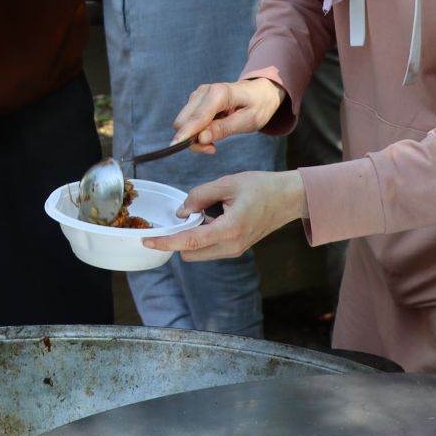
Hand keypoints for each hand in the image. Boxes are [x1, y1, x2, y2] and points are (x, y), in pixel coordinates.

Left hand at [142, 171, 305, 261]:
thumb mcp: (227, 183)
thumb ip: (199, 196)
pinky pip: (210, 248)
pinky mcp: (237, 248)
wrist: (288, 198)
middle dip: (179, 236)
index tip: (147, 240)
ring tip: (204, 212)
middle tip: (186, 212)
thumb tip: (181, 211)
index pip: (189, 241)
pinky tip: (211, 216)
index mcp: (229, 229)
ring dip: (191, 236)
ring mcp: (235, 249)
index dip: (165, 242)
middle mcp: (231, 245)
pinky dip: (202, 236)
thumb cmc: (262, 187)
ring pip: (199, 252)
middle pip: (189, 252)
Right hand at [172, 78, 287, 154]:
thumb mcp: (248, 121)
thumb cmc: (257, 106)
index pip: (197, 117)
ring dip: (195, 137)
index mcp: (219, 93)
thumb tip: (201, 138)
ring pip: (183, 123)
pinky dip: (196, 132)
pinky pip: (187, 122)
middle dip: (193, 139)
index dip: (186, 134)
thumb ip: (223, 129)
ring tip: (214, 142)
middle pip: (183, 121)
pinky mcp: (195, 101)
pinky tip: (211, 133)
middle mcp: (203, 91)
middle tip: (212, 148)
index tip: (174, 147)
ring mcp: (197, 95)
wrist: (259, 92)